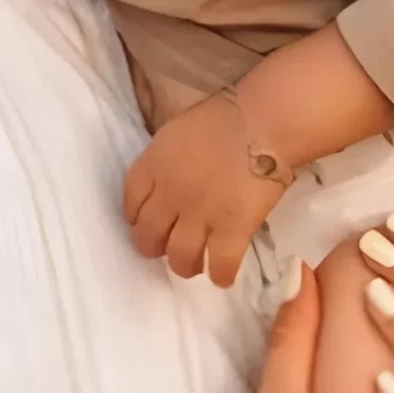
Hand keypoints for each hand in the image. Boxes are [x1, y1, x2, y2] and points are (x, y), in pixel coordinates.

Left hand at [123, 96, 283, 286]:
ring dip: (184, 265)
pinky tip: (223, 275)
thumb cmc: (225, 116)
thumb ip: (167, 160)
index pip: (131, 203)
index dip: (136, 218)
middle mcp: (169, 196)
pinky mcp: (231, 230)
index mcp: (153, 166)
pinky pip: (219, 265)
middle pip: (148, 236)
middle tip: (168, 247)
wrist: (262, 121)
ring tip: (195, 264)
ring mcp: (199, 216)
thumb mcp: (177, 131)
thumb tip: (173, 179)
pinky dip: (220, 274)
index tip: (147, 222)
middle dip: (154, 246)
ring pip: (179, 258)